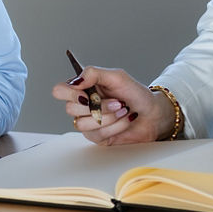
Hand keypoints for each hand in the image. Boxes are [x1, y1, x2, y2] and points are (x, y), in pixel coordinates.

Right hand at [51, 66, 174, 145]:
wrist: (152, 113)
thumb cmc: (135, 93)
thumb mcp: (116, 76)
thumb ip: (94, 73)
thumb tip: (76, 81)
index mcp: (84, 88)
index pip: (60, 91)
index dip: (69, 93)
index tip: (85, 94)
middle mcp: (83, 106)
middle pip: (70, 109)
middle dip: (98, 106)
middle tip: (117, 101)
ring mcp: (89, 122)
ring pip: (83, 124)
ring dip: (108, 117)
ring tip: (123, 110)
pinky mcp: (98, 137)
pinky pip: (97, 134)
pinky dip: (115, 126)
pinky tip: (125, 121)